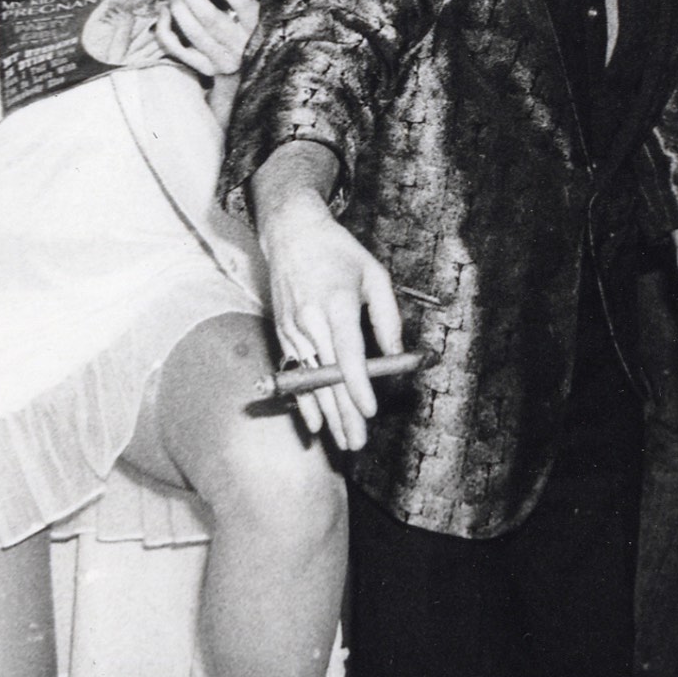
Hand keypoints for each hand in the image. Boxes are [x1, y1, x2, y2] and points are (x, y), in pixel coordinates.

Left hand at [154, 0, 262, 78]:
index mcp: (260, 27)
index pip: (241, 3)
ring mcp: (223, 60)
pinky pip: (177, 48)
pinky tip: (164, 11)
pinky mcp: (207, 69)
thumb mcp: (261, 9)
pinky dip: (164, 28)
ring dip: (178, 7)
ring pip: (192, 31)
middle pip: (209, 17)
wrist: (263, 69)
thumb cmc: (256, 28)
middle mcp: (242, 46)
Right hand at [257, 195, 398, 451]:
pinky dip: (304, 401)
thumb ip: (387, 318)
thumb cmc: (338, 252)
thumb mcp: (374, 275)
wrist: (291, 234)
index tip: (370, 410)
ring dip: (327, 415)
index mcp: (334, 303)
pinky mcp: (282, 333)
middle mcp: (309, 320)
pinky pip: (295, 373)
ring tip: (342, 441)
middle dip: (344, 413)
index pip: (347, 353)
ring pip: (310, 380)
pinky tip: (314, 424)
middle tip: (358, 442)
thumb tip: (394, 356)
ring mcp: (292, 328)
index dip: (358, 385)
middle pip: (328, 376)